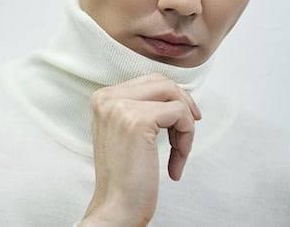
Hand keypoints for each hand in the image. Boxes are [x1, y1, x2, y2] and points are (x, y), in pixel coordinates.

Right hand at [81, 72, 201, 225]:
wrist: (116, 209)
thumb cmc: (125, 176)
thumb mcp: (124, 130)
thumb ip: (139, 107)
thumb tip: (175, 93)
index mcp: (103, 97)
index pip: (149, 80)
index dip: (172, 99)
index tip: (181, 124)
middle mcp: (108, 97)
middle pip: (162, 82)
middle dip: (182, 105)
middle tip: (186, 134)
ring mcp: (121, 107)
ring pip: (173, 96)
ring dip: (185, 125)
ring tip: (179, 153)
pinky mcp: (138, 120)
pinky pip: (179, 113)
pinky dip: (186, 138)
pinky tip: (176, 165)